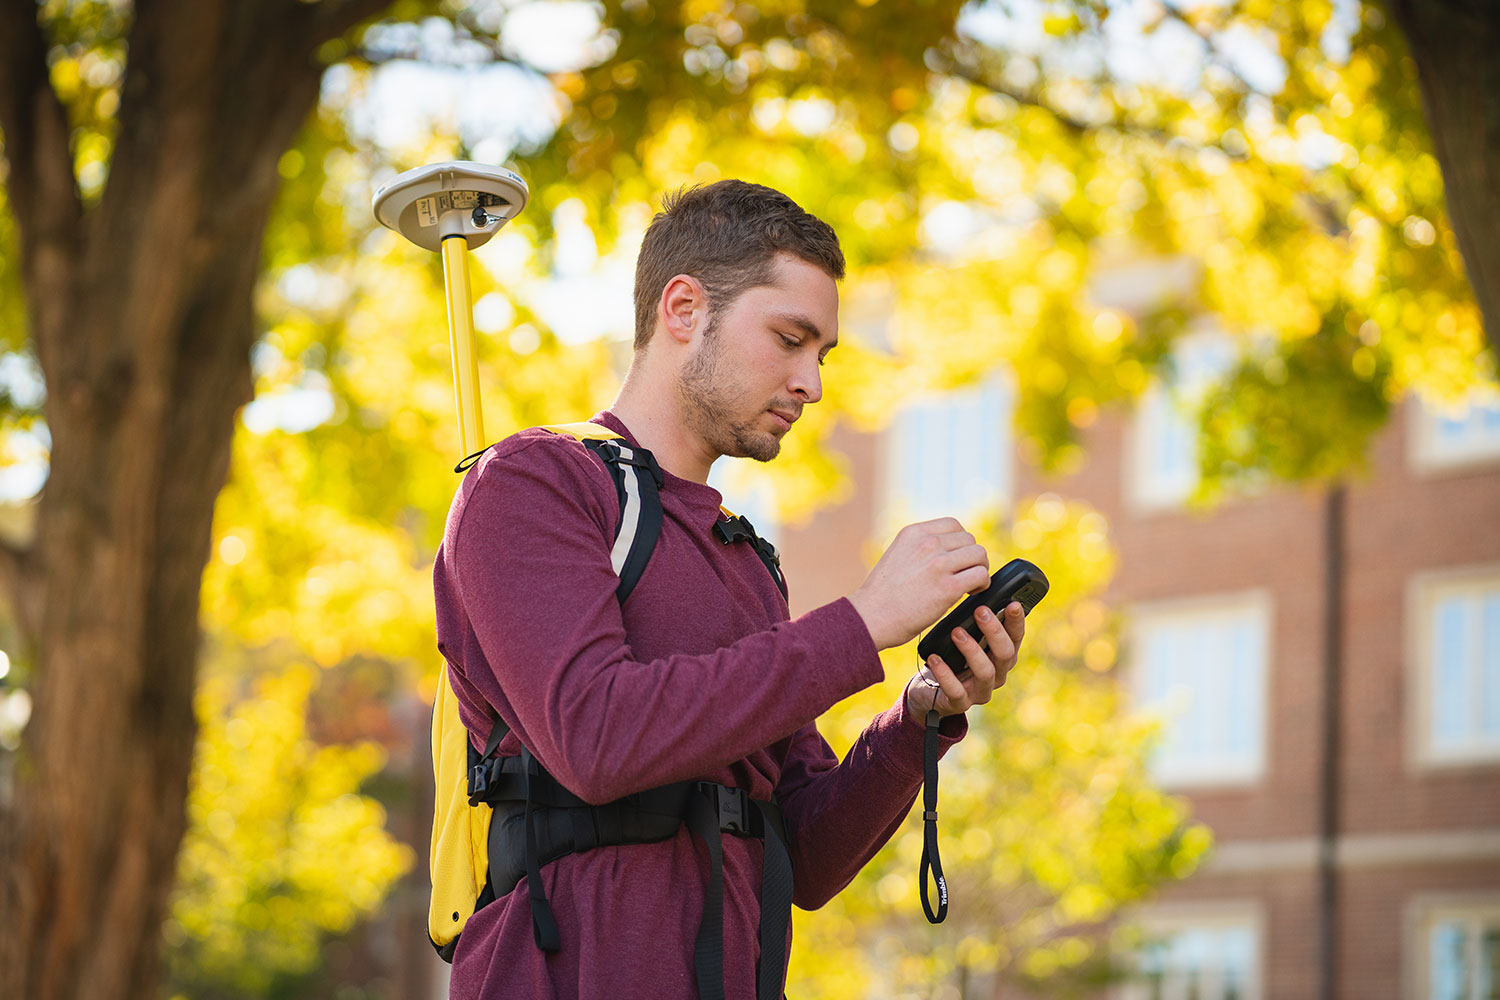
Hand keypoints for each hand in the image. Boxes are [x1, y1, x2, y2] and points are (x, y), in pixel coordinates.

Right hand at [847, 518, 989, 650]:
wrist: (870, 617)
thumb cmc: (882, 595)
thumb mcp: (897, 556)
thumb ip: (920, 549)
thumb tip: (948, 553)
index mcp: (913, 533)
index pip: (953, 525)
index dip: (960, 543)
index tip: (957, 559)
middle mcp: (927, 543)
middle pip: (969, 540)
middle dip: (971, 558)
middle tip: (964, 575)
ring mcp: (938, 563)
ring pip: (979, 554)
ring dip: (979, 569)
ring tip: (970, 584)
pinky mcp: (948, 587)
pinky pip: (980, 575)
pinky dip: (982, 584)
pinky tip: (972, 593)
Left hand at [906, 601, 1025, 718]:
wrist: (928, 692)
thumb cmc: (950, 658)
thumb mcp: (965, 639)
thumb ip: (975, 624)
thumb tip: (978, 592)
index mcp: (1001, 657)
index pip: (1015, 637)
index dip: (1016, 621)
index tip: (1012, 603)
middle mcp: (997, 675)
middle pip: (1005, 653)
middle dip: (994, 630)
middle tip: (980, 611)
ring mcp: (980, 691)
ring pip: (985, 671)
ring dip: (972, 649)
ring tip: (956, 632)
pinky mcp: (960, 703)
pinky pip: (956, 690)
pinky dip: (945, 673)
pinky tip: (935, 659)